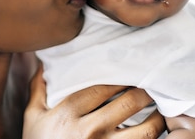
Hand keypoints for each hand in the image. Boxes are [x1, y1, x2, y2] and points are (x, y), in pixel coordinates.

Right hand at [24, 64, 165, 138]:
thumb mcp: (32, 117)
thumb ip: (39, 88)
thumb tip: (46, 63)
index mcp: (69, 112)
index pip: (105, 87)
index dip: (123, 77)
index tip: (132, 71)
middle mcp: (89, 131)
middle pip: (129, 103)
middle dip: (145, 92)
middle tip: (153, 85)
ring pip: (146, 131)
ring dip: (158, 118)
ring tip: (161, 110)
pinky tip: (155, 131)